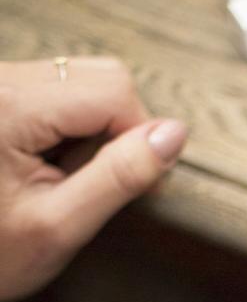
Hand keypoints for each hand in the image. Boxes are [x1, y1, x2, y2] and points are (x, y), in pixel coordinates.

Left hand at [0, 57, 187, 301]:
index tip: (138, 186)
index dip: (141, 137)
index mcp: (8, 108)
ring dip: (96, 129)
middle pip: (101, 75)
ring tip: (66, 176)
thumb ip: (120, 176)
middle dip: (120, 129)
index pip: (113, 90)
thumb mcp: (60, 226)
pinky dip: (71, 127)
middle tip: (97, 183)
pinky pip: (57, 91)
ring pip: (83, 80)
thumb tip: (175, 135)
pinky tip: (49, 164)